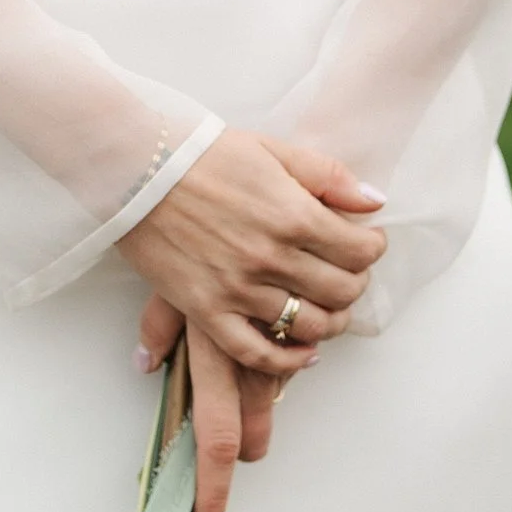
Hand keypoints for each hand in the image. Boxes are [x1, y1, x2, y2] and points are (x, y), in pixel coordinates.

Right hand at [118, 128, 383, 377]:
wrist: (137, 167)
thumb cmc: (204, 153)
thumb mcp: (274, 150)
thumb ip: (329, 176)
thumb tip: (375, 202)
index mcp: (293, 214)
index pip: (360, 251)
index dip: (372, 249)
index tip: (366, 244)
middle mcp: (271, 256)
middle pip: (341, 291)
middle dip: (354, 285)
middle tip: (347, 275)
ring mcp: (238, 288)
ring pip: (308, 326)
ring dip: (330, 323)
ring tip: (327, 310)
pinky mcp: (206, 310)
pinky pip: (256, 353)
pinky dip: (286, 361)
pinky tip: (302, 353)